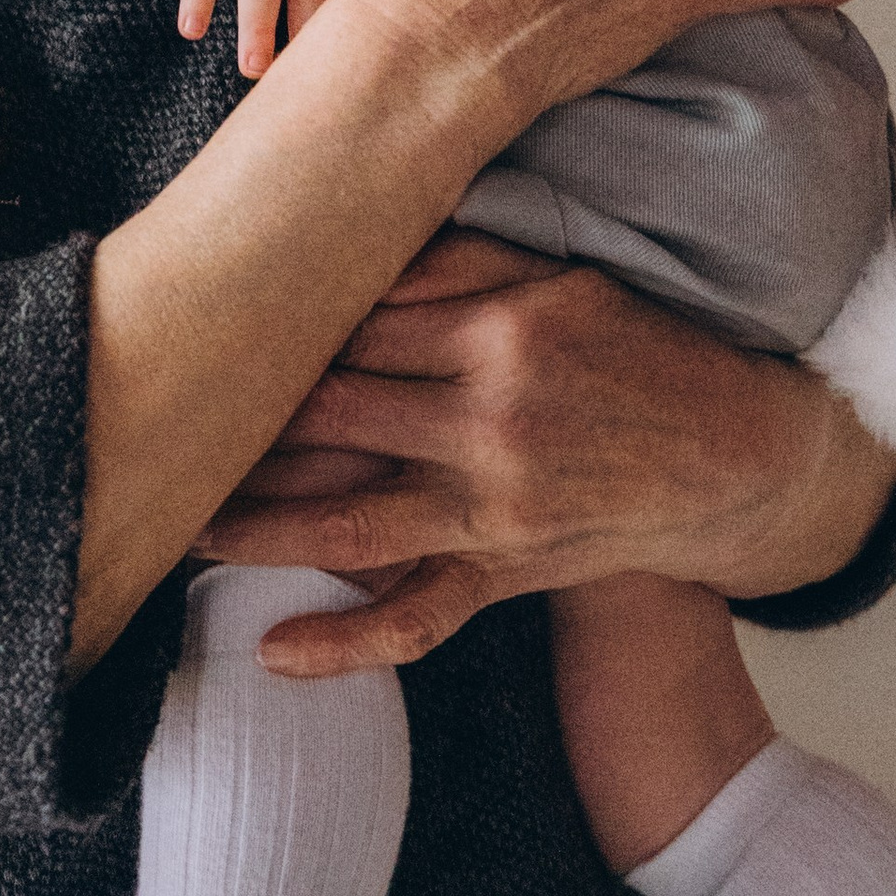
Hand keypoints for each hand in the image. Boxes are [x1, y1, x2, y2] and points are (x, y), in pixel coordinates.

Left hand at [198, 232, 895, 672]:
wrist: (738, 452)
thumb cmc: (638, 350)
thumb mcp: (563, 280)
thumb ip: (460, 264)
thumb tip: (359, 244)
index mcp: (501, 331)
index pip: (355, 324)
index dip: (276, 326)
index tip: (206, 322)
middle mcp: (492, 421)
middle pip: (332, 416)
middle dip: (241, 419)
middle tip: (156, 416)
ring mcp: (497, 508)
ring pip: (348, 521)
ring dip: (254, 528)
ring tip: (174, 527)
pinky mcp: (508, 571)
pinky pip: (418, 617)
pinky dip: (345, 643)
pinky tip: (272, 650)